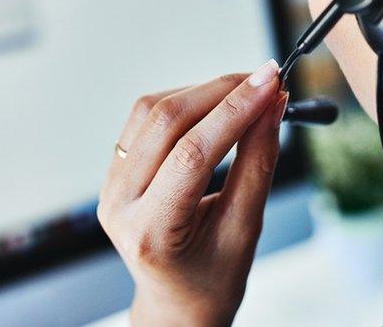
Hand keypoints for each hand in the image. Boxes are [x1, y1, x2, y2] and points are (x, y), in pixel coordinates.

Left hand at [98, 60, 287, 325]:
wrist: (178, 302)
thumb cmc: (214, 277)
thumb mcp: (245, 228)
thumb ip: (257, 163)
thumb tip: (272, 105)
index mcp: (150, 232)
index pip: (192, 154)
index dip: (235, 111)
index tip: (271, 82)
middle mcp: (119, 204)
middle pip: (166, 122)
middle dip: (221, 92)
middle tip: (267, 79)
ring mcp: (110, 186)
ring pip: (151, 111)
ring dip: (202, 92)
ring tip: (246, 92)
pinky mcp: (114, 170)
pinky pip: (144, 120)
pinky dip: (184, 102)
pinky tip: (215, 105)